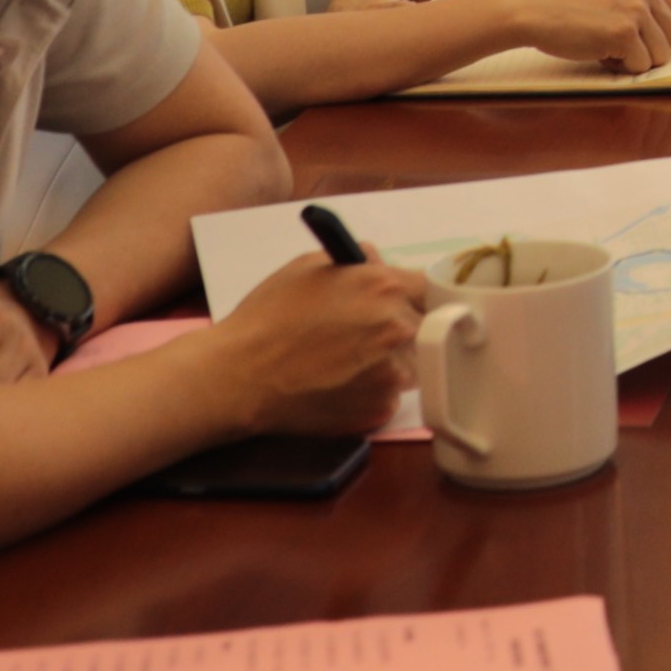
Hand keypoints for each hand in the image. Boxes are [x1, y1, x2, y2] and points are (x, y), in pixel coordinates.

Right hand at [202, 248, 435, 430]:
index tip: (408, 302)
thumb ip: (358, 261)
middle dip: (404, 327)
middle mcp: (398, 329)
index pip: (430, 287)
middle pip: (426, 325)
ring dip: (392, 361)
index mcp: (385, 287)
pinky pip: (391, 395)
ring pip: (412, 363)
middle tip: (368, 335)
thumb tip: (380, 262)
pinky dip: (374, 391)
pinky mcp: (380, 409)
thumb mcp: (308, 267)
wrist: (240, 375)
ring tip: (348, 362)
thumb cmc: (268, 316)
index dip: (416, 294)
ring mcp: (393, 374)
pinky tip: (341, 386)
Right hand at [454, 0, 670, 73]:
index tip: (639, 39)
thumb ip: (642, 1)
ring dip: (635, 60)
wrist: (534, 12)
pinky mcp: (624, 33)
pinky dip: (621, 68)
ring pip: (660, 55)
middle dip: (649, 49)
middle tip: (618, 45)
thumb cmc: (570, 6)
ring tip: (608, 46)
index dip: (661, 34)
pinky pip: (641, 66)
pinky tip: (600, 52)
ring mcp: (635, 9)